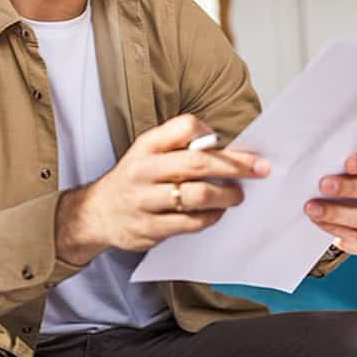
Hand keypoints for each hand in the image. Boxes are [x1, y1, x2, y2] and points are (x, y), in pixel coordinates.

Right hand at [56, 114, 270, 264]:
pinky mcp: (150, 229)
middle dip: (235, 166)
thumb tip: (224, 148)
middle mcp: (144, 170)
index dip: (211, 134)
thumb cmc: (134, 178)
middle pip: (198, 163)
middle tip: (259, 169)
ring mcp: (145, 200)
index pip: (186, 126)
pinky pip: (191, 223)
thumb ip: (179, 145)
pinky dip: (211, 217)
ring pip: (197, 195)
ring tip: (238, 195)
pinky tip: (217, 212)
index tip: (228, 144)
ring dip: (226, 196)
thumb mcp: (148, 151)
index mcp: (146, 145)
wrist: (97, 212)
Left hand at [304, 148, 356, 255]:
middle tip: (323, 185)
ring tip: (313, 209)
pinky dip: (338, 231)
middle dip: (349, 188)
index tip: (346, 164)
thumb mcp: (353, 169)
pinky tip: (322, 224)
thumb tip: (319, 165)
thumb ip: (344, 165)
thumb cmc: (354, 182)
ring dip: (337, 214)